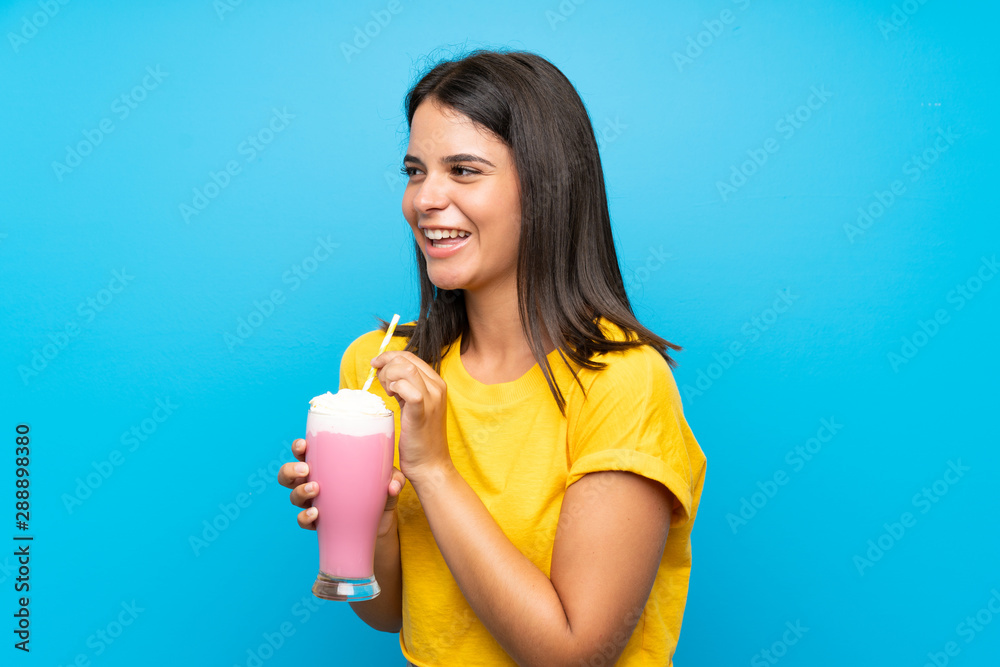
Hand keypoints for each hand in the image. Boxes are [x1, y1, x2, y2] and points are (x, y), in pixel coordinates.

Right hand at [277, 437, 406, 535]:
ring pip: (292, 496)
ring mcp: (314, 502)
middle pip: (288, 473)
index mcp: (326, 464)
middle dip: (291, 470)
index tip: (303, 445)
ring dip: (299, 491)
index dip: (298, 447)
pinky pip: (303, 520)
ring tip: (314, 489)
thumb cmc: (379, 490)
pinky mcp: (318, 522)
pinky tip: (316, 514)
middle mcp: (315, 480)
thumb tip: (392, 486)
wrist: (380, 522)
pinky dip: (305, 517)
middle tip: (306, 469)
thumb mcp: (389, 479)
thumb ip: (394, 478)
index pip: (305, 451)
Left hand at [371, 351, 451, 484]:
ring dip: (389, 375)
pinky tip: (391, 398)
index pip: (410, 356)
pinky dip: (395, 388)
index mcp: (436, 383)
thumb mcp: (415, 406)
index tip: (376, 365)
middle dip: (385, 365)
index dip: (389, 356)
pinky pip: (408, 389)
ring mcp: (432, 399)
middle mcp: (437, 388)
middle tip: (379, 383)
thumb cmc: (420, 438)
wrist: (430, 465)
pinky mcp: (422, 412)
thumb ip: (406, 388)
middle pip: (406, 359)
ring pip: (406, 368)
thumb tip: (386, 373)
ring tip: (387, 392)